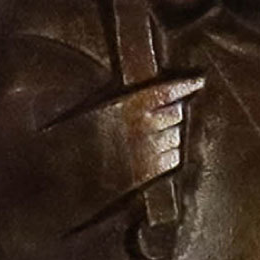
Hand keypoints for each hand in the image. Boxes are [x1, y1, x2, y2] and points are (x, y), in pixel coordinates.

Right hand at [51, 74, 201, 216]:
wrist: (61, 178)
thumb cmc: (69, 142)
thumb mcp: (88, 110)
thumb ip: (119, 100)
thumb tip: (148, 96)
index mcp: (125, 106)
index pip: (167, 90)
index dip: (187, 84)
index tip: (198, 81)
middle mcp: (141, 127)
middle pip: (176, 113)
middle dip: (173, 111)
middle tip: (165, 112)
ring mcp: (146, 152)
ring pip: (176, 136)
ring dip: (171, 134)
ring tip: (155, 136)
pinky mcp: (146, 174)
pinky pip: (172, 160)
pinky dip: (169, 155)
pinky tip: (156, 155)